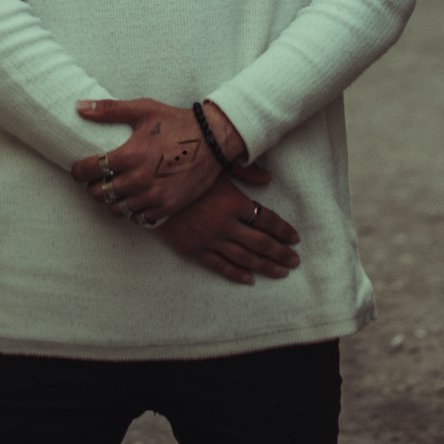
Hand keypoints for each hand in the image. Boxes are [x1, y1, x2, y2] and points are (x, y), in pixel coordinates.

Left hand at [71, 98, 250, 221]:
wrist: (212, 141)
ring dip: (112, 200)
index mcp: (130, 154)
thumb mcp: (143, 109)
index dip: (79, 171)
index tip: (79, 169)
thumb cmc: (176, 122)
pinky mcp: (167, 207)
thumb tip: (79, 107)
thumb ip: (109, 109)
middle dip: (93, 186)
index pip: (89, 170)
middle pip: (99, 193)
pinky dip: (134, 210)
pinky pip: (139, 218)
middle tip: (97, 179)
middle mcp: (139, 179)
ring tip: (115, 189)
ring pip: (117, 209)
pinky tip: (135, 198)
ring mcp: (153, 196)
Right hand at [159, 176, 300, 285]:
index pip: (267, 219)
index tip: (294, 237)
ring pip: (245, 258)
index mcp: (234, 202)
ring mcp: (210, 239)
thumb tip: (268, 177)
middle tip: (294, 260)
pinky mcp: (194, 249)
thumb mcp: (216, 164)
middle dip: (281, 253)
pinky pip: (220, 265)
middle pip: (261, 243)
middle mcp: (226, 224)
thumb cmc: (185, 171)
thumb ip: (244, 171)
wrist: (149, 187)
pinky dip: (236, 273)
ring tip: (281, 271)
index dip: (283, 229)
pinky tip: (250, 279)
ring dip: (266, 266)